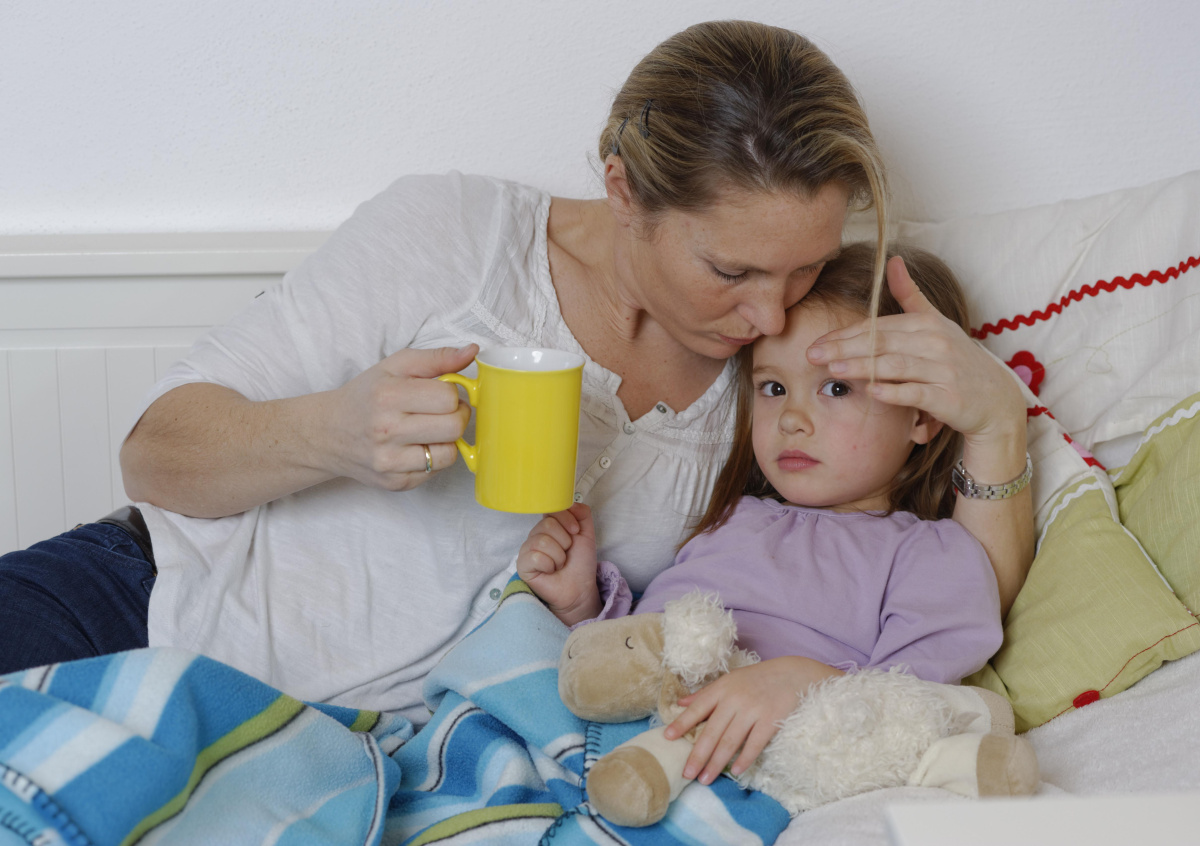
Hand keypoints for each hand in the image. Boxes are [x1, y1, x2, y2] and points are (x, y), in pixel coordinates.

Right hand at [323, 344, 476, 490]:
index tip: (443, 393)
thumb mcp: (395, 366)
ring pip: (449, 454)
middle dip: (457, 416)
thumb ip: (437, 358)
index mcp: (387, 396)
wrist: (328, 433)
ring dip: (447, 440)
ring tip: (430, 429)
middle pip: (454, 427)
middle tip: (443, 411)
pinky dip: (433, 458)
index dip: (453, 393)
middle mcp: (386, 431)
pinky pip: (435, 472)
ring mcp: (390, 461)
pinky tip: (417, 446)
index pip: (448, 397)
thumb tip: (472, 352)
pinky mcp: (395, 483)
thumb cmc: (366, 396)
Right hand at [516, 504, 600, 624]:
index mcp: (548, 526)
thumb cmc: (580, 563)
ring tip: (559, 564)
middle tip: (566, 554)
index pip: (551, 509)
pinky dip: (548, 565)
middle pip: (547, 524)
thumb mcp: (587, 534)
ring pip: (542, 541)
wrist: (579, 588)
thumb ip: (582, 513)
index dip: (566, 519)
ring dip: (558, 556)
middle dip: (564, 541)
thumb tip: (570, 501)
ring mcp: (527, 550)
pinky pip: (534, 557)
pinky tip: (550, 571)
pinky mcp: (522, 566)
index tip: (575, 532)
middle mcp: (535, 535)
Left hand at [664, 656, 842, 784]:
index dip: (682, 723)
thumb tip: (680, 704)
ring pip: (730, 742)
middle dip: (697, 755)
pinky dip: (744, 759)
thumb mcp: (730, 680)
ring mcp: (753, 710)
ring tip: (705, 779)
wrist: (793, 674)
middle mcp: (735, 699)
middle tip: (686, 774)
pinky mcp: (770, 721)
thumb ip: (705, 694)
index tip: (668, 738)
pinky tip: (735, 772)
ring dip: (716, 763)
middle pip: (712, 732)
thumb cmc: (757, 679)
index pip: (698, 708)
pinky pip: (754, 744)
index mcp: (722, 689)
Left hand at [806, 257, 1025, 449]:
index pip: (878, 328)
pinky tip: (871, 392)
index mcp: (927, 323)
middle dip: (844, 349)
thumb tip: (892, 259)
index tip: (818, 343)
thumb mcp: (936, 322)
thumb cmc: (958, 361)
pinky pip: (917, 393)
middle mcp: (936, 343)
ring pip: (895, 366)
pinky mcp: (949, 398)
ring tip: (833, 371)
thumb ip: (910, 295)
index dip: (846, 335)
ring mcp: (944, 370)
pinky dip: (894, 392)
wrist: (996, 400)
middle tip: (812, 355)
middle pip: (882, 343)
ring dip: (862, 367)